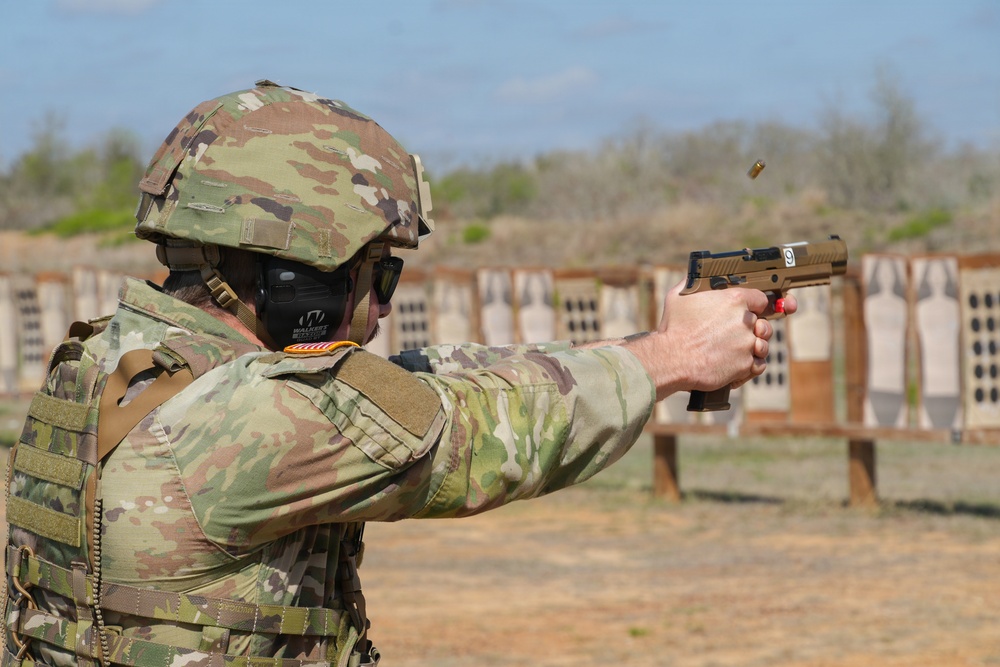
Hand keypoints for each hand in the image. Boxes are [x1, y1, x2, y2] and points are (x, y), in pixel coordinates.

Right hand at [624, 282, 778, 400]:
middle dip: (753, 327)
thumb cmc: (673, 328)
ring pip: (762, 345)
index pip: (760, 299)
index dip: (755, 305)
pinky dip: (750, 365)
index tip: (751, 310)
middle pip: (762, 323)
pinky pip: (758, 365)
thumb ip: (692, 283)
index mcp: (734, 300)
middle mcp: (745, 321)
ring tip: (738, 349)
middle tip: (738, 332)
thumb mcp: (678, 296)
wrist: (672, 359)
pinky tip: (739, 363)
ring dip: (753, 347)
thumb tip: (694, 276)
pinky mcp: (745, 365)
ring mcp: (747, 344)